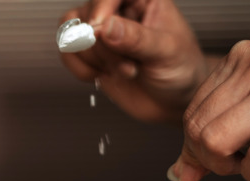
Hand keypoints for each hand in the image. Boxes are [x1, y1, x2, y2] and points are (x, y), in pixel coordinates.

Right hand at [60, 0, 211, 122]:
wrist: (174, 101)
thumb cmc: (181, 69)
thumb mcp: (166, 51)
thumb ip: (136, 38)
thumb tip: (106, 27)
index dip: (101, 9)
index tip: (101, 31)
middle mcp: (120, 11)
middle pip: (88, 17)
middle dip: (105, 49)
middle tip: (129, 65)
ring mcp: (103, 33)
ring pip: (72, 34)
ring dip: (94, 60)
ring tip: (123, 70)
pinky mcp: (91, 54)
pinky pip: (68, 53)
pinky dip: (81, 69)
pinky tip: (104, 74)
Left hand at [173, 41, 249, 180]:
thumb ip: (215, 130)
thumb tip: (181, 171)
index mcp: (241, 57)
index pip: (191, 112)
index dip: (196, 146)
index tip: (211, 158)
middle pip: (197, 129)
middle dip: (209, 159)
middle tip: (233, 163)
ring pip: (217, 142)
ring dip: (230, 167)